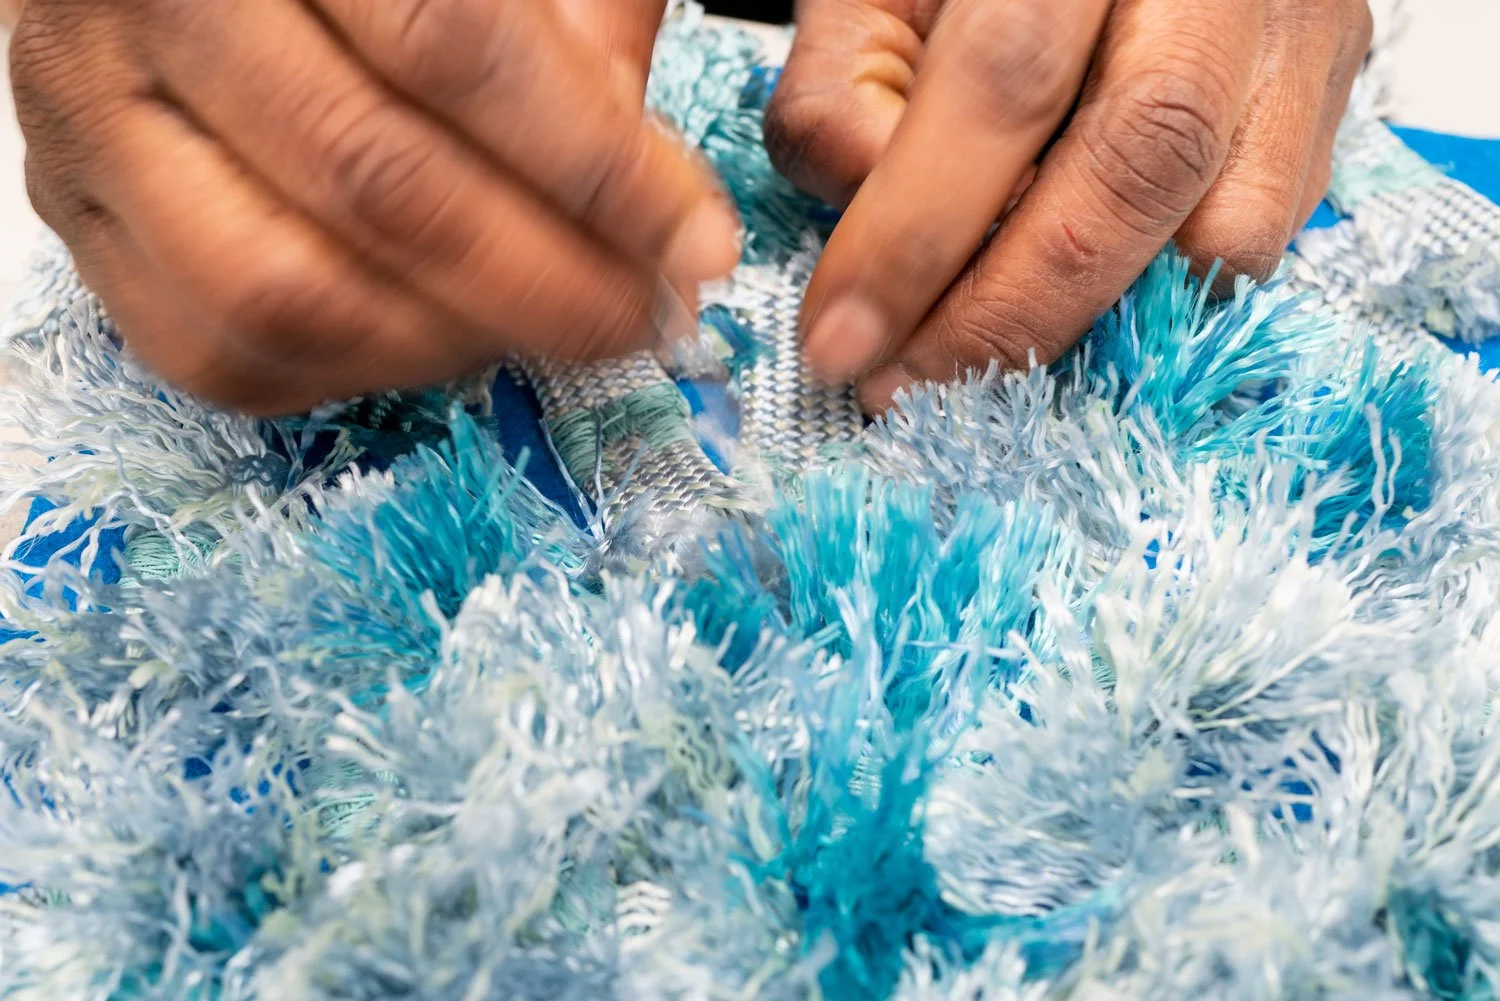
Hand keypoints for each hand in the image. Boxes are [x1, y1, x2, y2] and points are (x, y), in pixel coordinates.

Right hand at [8, 0, 739, 413]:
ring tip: (541, 328)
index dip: (597, 168)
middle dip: (544, 283)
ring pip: (286, 294)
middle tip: (638, 318)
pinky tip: (435, 340)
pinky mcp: (77, 225)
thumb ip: (576, 30)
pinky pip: (215, 354)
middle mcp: (150, 7)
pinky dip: (349, 375)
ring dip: (451, 343)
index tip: (694, 246)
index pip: (456, 49)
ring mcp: (90, 128)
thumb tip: (660, 208)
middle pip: (376, 186)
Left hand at [767, 0, 1371, 412]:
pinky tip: (1076, 295)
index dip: (916, 236)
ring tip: (988, 353)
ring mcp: (1297, 27)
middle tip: (910, 387)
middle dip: (1011, 311)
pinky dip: (1164, 293)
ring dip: (1097, 319)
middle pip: (1141, 163)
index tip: (841, 343)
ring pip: (1232, 224)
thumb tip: (868, 234)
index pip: (1004, 87)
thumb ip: (842, 89)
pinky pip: (1265, 229)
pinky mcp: (1333, 82)